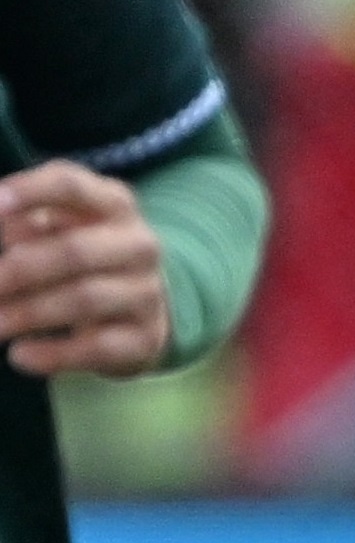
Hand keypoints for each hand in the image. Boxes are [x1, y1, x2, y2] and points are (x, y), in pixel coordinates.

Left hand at [0, 160, 174, 377]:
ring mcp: (147, 291)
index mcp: (112, 204)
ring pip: (85, 299)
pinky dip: (53, 355)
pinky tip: (19, 356)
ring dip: (27, 314)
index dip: (31, 193)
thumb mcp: (56, 227)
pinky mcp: (145, 337)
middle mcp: (139, 244)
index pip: (71, 186)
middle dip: (21, 271)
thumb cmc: (81, 255)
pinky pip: (98, 347)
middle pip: (76, 251)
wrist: (143, 306)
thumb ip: (20, 224)